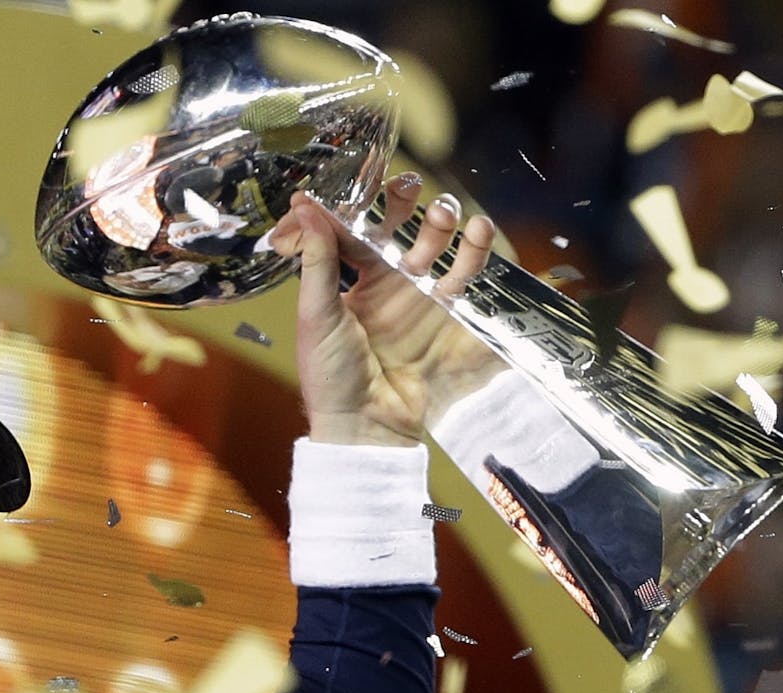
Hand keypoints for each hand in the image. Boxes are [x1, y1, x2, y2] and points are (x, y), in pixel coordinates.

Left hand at [268, 174, 497, 445]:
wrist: (370, 428)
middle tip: (408, 188)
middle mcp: (387, 283)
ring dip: (442, 221)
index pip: (355, 227)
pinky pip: (469, 273)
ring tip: (445, 214)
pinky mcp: (452, 316)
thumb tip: (302, 204)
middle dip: (407, 202)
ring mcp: (422, 297)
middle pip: (401, 226)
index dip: (359, 201)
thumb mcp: (317, 315)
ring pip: (438, 242)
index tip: (363, 175)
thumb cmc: (331, 377)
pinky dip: (478, 249)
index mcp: (350, 281)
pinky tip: (480, 231)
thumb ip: (316, 259)